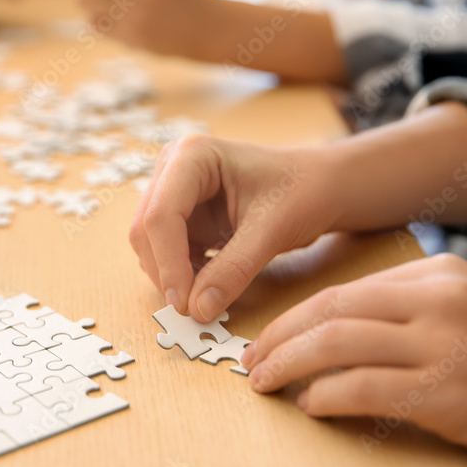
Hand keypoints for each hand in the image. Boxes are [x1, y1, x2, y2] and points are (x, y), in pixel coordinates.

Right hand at [129, 135, 339, 321]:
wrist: (320, 187)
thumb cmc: (303, 191)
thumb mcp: (273, 230)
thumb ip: (234, 269)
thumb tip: (198, 310)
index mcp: (192, 156)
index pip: (162, 214)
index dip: (168, 262)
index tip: (184, 303)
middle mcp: (172, 169)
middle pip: (146, 229)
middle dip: (166, 272)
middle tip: (192, 310)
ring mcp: (172, 193)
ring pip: (150, 245)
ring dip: (171, 276)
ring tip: (208, 295)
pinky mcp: (180, 218)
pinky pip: (165, 254)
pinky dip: (181, 276)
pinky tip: (209, 284)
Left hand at [241, 254, 466, 461]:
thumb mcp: (461, 310)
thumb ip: (403, 308)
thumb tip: (327, 327)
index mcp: (437, 275)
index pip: (343, 292)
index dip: (293, 317)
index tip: (266, 336)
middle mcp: (438, 302)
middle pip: (331, 311)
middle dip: (279, 337)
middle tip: (251, 359)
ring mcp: (445, 346)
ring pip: (338, 345)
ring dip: (289, 364)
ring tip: (265, 381)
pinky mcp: (448, 393)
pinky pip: (365, 389)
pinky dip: (326, 395)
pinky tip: (311, 404)